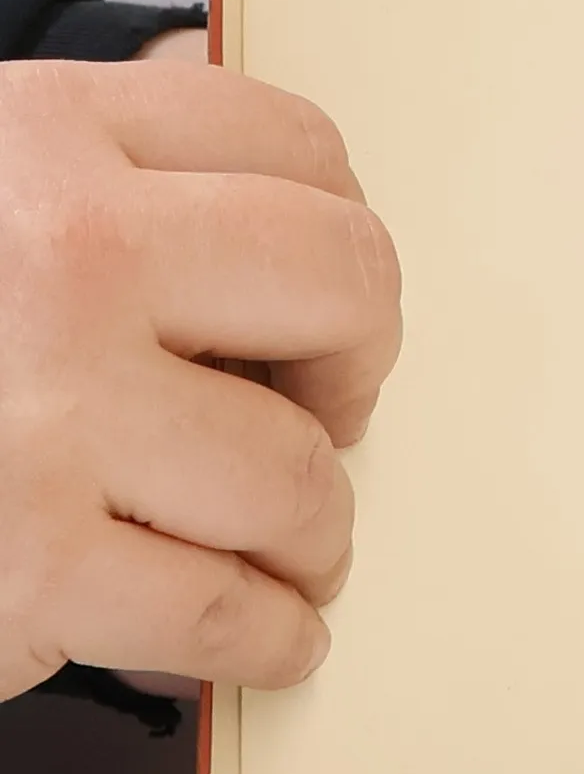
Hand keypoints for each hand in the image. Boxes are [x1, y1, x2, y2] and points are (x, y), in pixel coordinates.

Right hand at [0, 55, 400, 700]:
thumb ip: (93, 161)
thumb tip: (257, 150)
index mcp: (44, 138)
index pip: (292, 145)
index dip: (344, 229)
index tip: (334, 295)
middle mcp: (66, 258)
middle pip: (343, 287)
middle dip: (360, 363)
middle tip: (333, 407)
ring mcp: (50, 417)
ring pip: (296, 474)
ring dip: (317, 527)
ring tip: (301, 544)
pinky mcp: (24, 568)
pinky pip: (225, 611)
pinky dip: (268, 635)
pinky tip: (270, 631)